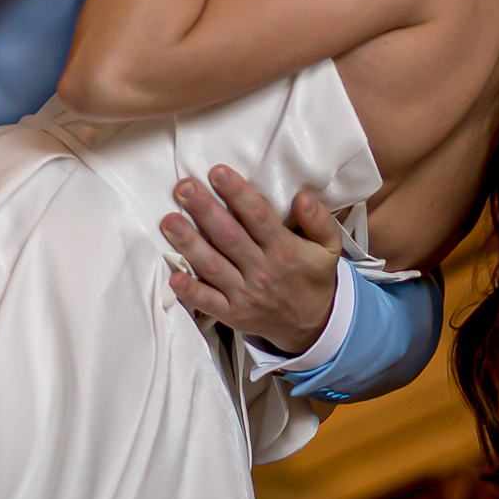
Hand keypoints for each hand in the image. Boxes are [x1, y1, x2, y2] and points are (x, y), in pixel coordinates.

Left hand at [160, 164, 346, 355]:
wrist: (312, 325)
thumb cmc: (313, 277)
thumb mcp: (329, 248)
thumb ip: (320, 220)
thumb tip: (303, 196)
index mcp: (284, 250)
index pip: (258, 217)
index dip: (237, 194)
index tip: (218, 172)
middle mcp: (262, 270)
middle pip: (230, 237)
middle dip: (205, 211)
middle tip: (184, 187)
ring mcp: (245, 294)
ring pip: (213, 266)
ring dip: (189, 243)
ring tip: (169, 220)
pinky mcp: (232, 314)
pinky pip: (209, 302)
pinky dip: (191, 291)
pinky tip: (173, 276)